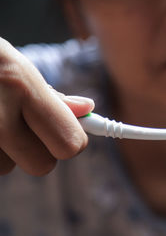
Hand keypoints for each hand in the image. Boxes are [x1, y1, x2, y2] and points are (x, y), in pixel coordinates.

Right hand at [0, 37, 93, 175]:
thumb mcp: (14, 66)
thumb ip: (50, 95)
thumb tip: (86, 110)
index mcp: (22, 89)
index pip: (70, 145)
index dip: (69, 141)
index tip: (62, 134)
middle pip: (43, 165)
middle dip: (36, 149)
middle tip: (18, 124)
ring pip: (8, 169)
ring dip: (2, 151)